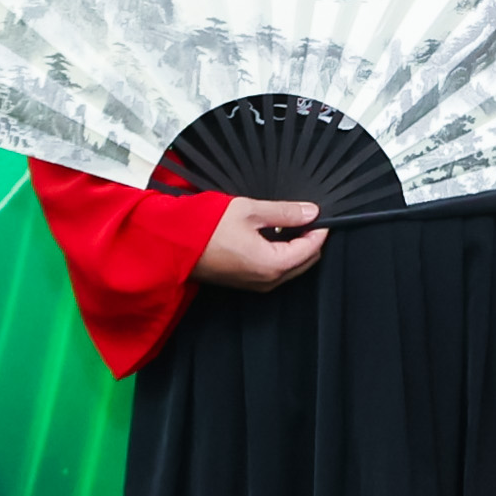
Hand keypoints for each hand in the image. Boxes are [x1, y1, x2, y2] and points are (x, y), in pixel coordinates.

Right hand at [197, 197, 326, 289]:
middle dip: (310, 239)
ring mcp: (256, 284)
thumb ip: (285, 212)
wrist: (174, 246)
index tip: (320, 213)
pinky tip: (273, 235)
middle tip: (306, 216)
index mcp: (272, 264)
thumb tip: (311, 212)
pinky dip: (282, 254)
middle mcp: (267, 280)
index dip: (320, 229)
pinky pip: (275, 271)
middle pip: (306, 261)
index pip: (312, 248)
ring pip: (292, 267)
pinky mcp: (247, 282)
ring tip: (289, 223)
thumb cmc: (206, 228)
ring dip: (297, 247)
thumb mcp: (250, 211)